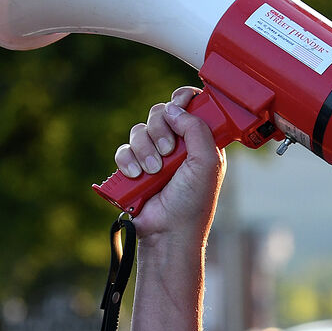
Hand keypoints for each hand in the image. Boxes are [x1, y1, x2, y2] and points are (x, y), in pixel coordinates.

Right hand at [116, 87, 223, 245]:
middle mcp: (177, 145)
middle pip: (160, 113)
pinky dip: (128, 160)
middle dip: (161, 130)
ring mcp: (153, 155)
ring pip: (139, 130)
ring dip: (145, 150)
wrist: (167, 231)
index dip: (183, 99)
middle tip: (168, 151)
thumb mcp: (207, 162)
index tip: (180, 102)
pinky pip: (124, 149)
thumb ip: (197, 128)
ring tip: (154, 172)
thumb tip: (175, 108)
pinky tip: (137, 175)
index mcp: (200, 141)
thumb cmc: (193, 203)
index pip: (190, 106)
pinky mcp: (134, 167)